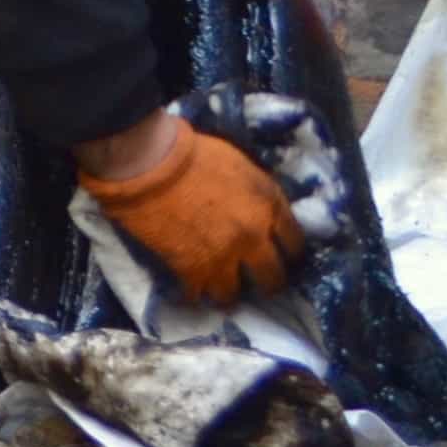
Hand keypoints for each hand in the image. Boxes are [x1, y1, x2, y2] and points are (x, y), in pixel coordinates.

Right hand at [76, 110, 303, 301]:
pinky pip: (196, 294)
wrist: (152, 163)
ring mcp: (222, 257)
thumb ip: (255, 193)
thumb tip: (257, 209)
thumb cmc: (193, 152)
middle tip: (258, 283)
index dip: (289, 253)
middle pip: (272, 277)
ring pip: (233, 294)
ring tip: (218, 291)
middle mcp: (253, 237)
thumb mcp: (242, 166)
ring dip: (227, 293)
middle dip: (267, 283)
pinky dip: (192, 294)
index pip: (294, 241)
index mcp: (269, 205)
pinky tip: (188, 292)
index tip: (283, 257)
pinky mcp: (189, 269)